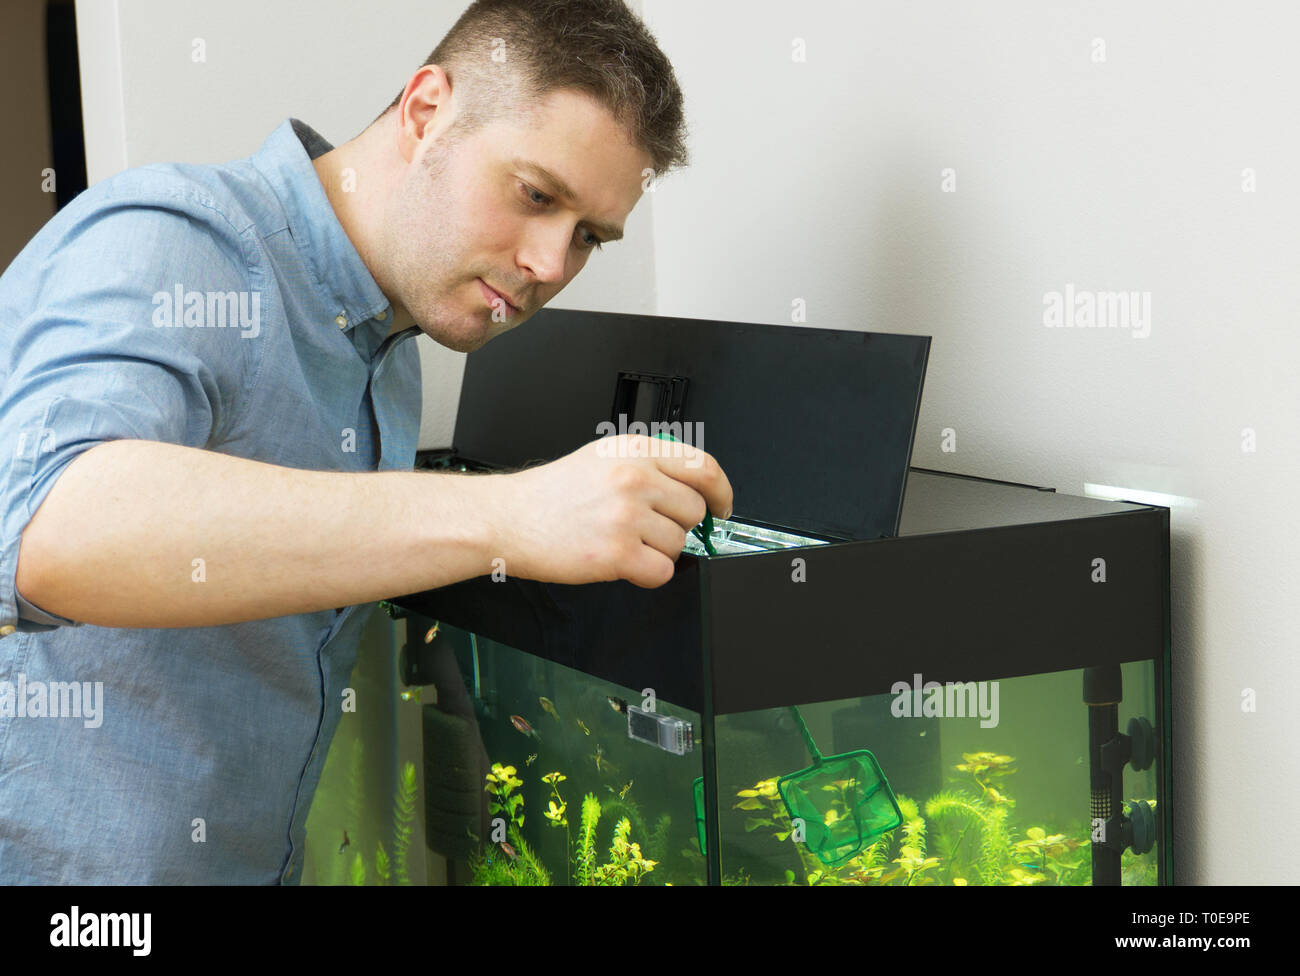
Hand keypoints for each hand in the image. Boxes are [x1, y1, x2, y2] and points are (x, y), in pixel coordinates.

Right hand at [492, 434, 732, 587]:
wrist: (509, 519)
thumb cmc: (552, 494)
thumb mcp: (602, 458)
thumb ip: (648, 465)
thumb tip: (694, 490)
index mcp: (635, 450)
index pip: (703, 467)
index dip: (721, 492)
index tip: (721, 508)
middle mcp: (634, 478)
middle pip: (693, 511)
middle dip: (676, 526)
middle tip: (645, 529)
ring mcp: (626, 515)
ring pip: (678, 544)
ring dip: (656, 551)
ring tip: (620, 541)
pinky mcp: (616, 553)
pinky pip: (662, 572)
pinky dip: (648, 575)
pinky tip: (623, 563)